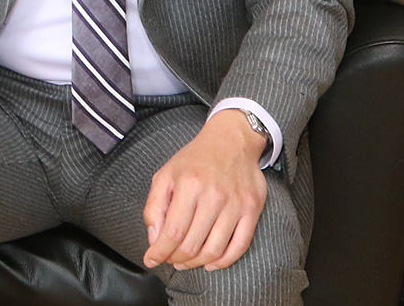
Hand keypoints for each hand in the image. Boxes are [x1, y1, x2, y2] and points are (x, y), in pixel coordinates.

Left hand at [142, 109, 268, 272]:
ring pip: (215, 250)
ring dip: (197, 263)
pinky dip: (224, 261)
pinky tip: (211, 263)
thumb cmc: (195, 159)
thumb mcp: (165, 174)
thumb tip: (154, 239)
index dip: (160, 251)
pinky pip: (240, 246)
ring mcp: (235, 205)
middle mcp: (213, 196)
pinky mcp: (252, 210)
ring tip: (186, 262)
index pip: (172, 231)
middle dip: (176, 258)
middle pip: (193, 244)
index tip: (151, 259)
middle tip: (169, 259)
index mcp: (189, 185)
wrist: (231, 141)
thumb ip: (154, 206)